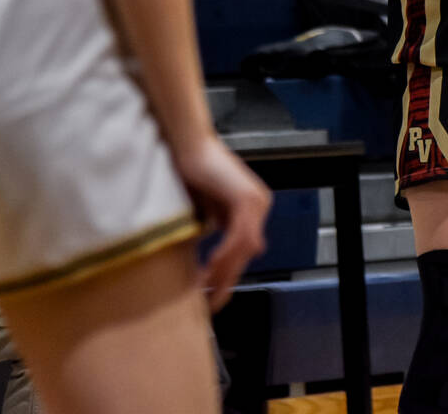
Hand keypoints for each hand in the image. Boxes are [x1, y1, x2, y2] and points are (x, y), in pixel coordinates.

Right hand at [174, 135, 270, 310]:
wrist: (186, 143)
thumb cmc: (189, 172)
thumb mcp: (204, 208)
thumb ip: (213, 228)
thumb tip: (213, 258)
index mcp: (252, 210)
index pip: (244, 251)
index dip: (228, 275)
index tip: (213, 296)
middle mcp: (260, 205)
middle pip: (246, 253)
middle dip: (227, 280)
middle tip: (212, 304)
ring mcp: (256, 201)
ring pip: (244, 248)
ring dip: (224, 271)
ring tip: (204, 289)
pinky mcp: (245, 197)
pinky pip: (240, 235)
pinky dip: (225, 253)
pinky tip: (210, 266)